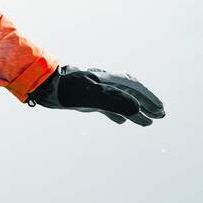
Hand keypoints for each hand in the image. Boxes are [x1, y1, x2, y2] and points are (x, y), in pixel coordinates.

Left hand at [27, 65, 165, 125]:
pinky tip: (121, 121)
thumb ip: (113, 102)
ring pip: (119, 100)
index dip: (148, 99)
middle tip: (160, 116)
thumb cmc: (65, 89)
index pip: (134, 87)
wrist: (42, 85)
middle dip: (146, 103)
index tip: (160, 110)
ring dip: (135, 110)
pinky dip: (117, 113)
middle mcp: (103, 83)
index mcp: (107, 80)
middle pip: (130, 92)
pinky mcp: (84, 97)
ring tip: (147, 122)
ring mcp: (94, 90)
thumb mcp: (90, 96)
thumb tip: (137, 109)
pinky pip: (105, 105)